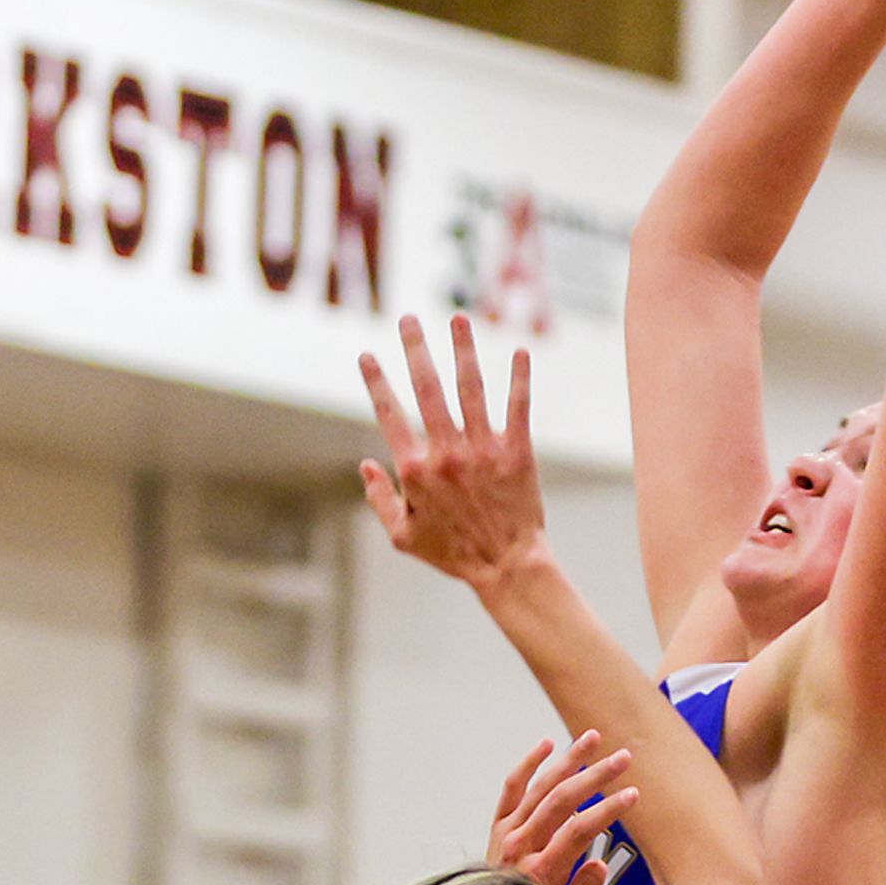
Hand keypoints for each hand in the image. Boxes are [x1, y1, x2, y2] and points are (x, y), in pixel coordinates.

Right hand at [359, 314, 544, 588]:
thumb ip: (380, 499)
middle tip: (407, 319)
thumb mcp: (404, 536)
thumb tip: (365, 466)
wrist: (507, 565)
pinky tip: (520, 351)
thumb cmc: (453, 554)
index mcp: (415, 469)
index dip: (376, 382)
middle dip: (415, 350)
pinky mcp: (516, 452)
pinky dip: (519, 378)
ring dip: (463, 350)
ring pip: (470, 388)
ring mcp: (483, 449)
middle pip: (427, 389)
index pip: (390, 414)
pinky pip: (517, 407)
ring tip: (458, 319)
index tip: (367, 355)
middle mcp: (446, 452)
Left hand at [487, 732, 635, 884]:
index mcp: (540, 871)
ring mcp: (507, 833)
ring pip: (540, 787)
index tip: (632, 795)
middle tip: (622, 758)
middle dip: (596, 776)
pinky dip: (528, 764)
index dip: (608, 809)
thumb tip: (598, 864)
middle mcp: (520, 846)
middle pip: (562, 800)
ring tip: (592, 739)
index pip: (579, 830)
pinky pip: (512, 788)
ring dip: (569, 760)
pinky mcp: (499, 827)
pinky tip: (547, 745)